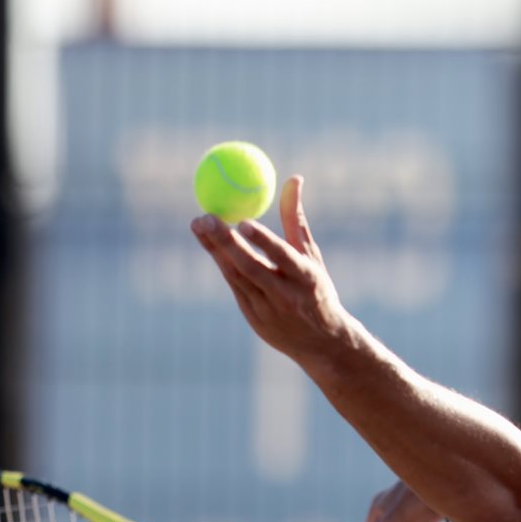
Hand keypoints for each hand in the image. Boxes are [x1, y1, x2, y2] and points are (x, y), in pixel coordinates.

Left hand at [190, 176, 350, 364]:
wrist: (321, 342)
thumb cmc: (317, 290)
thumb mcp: (311, 257)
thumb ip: (296, 220)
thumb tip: (293, 179)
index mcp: (306, 279)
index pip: (281, 257)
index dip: (262, 241)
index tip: (242, 221)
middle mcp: (286, 296)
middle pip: (250, 267)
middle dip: (225, 242)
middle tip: (206, 217)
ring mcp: (267, 310)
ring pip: (236, 276)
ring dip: (215, 250)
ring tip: (199, 224)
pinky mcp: (254, 319)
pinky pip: (235, 286)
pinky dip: (223, 263)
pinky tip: (210, 244)